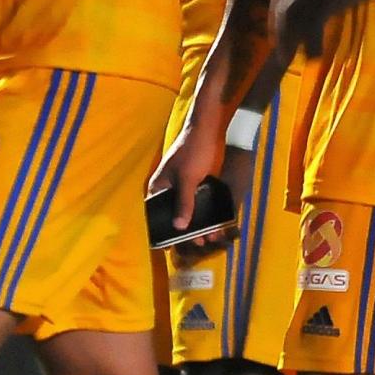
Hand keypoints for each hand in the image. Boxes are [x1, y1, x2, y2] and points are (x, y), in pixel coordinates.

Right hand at [147, 113, 227, 240]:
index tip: (175, 245)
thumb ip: (184, 203)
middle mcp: (169, 189)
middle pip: (175, 214)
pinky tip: (217, 225)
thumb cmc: (192, 151)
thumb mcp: (187, 179)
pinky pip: (201, 203)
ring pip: (190, 210)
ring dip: (200, 224)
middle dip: (188, 230)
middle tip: (200, 244)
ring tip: (211, 238)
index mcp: (158, 186)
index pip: (157, 213)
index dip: (165, 229)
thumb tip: (178, 227)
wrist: (209, 129)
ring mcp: (184, 187)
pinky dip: (208, 214)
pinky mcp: (199, 185)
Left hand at [268, 0, 357, 66]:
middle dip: (279, 33)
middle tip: (284, 55)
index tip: (278, 36)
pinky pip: (313, 22)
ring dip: (291, 41)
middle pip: (282, 8)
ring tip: (297, 60)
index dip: (275, 17)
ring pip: (292, 17)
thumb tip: (326, 5)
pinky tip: (316, 55)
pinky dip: (311, 42)